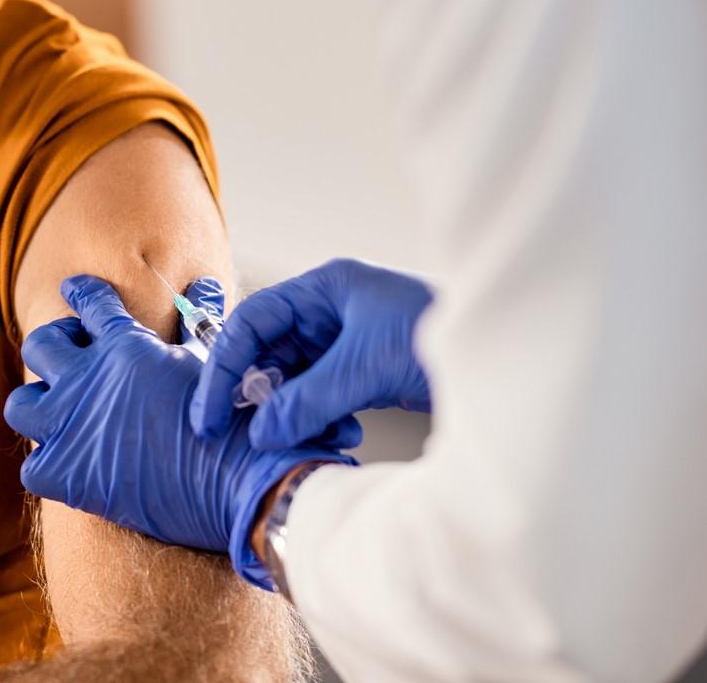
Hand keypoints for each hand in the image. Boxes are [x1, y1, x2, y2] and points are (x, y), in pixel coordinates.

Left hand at [4, 274, 358, 587]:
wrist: (238, 482)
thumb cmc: (233, 419)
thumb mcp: (212, 361)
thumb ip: (198, 321)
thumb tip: (205, 286)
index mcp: (125, 346)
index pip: (90, 302)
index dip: (83, 293)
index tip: (77, 289)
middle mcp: (88, 380)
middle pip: (40, 344)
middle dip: (56, 346)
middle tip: (73, 359)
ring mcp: (71, 427)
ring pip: (20, 404)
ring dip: (38, 406)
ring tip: (60, 413)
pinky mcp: (68, 475)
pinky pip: (32, 466)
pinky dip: (49, 468)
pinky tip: (72, 467)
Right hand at [192, 258, 432, 449]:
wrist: (514, 359)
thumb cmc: (445, 338)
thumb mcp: (366, 369)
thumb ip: (307, 400)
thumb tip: (259, 431)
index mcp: (326, 289)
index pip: (253, 322)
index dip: (225, 367)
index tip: (209, 412)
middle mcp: (333, 310)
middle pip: (270, 352)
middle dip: (259, 394)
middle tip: (240, 434)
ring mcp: (350, 340)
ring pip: (296, 379)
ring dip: (293, 412)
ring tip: (303, 435)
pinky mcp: (367, 370)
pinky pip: (323, 395)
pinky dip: (321, 417)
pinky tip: (339, 433)